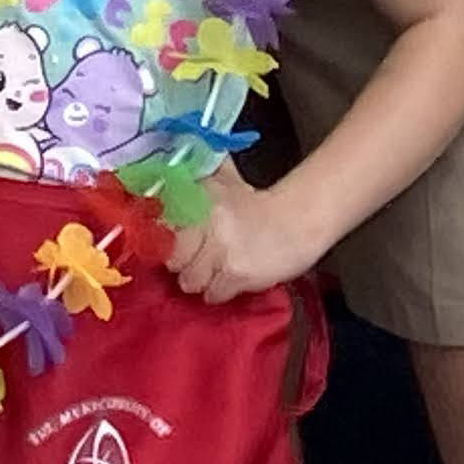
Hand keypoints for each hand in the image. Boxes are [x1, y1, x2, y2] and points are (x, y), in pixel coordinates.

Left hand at [168, 164, 322, 302]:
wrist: (299, 222)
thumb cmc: (259, 205)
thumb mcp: (227, 180)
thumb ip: (201, 175)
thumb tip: (172, 169)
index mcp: (202, 195)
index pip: (164, 226)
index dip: (168, 240)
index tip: (177, 244)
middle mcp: (207, 220)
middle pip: (173, 260)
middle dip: (183, 264)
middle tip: (198, 259)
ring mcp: (220, 249)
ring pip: (189, 281)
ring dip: (201, 280)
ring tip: (216, 270)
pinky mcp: (235, 274)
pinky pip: (212, 294)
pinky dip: (220, 291)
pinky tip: (231, 279)